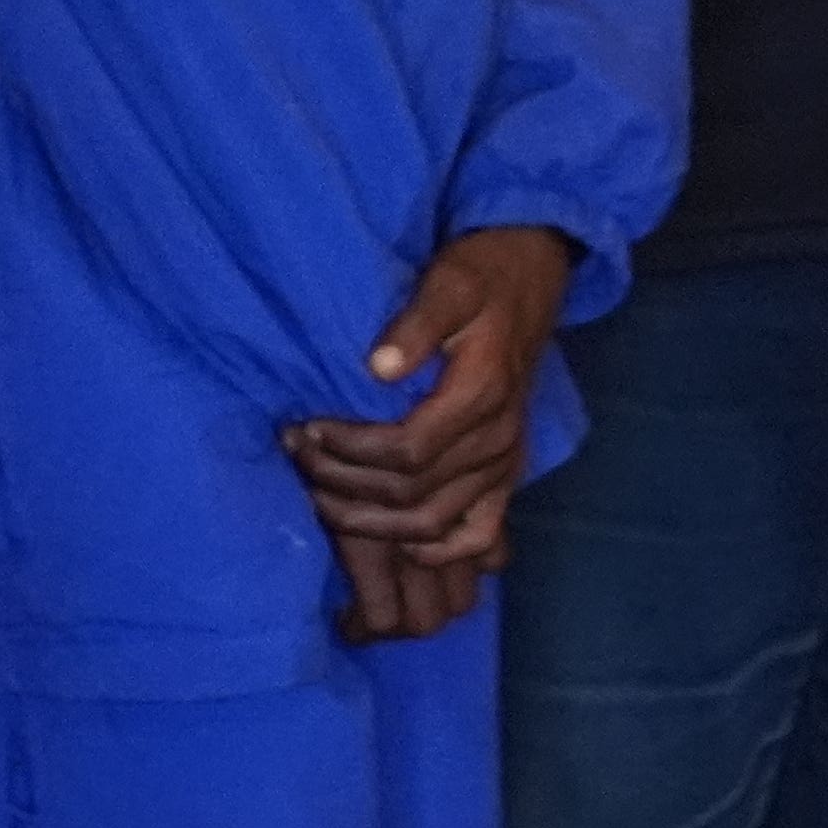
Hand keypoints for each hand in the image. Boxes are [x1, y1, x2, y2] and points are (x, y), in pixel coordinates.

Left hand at [287, 226, 576, 638]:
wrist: (529, 278)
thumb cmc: (481, 277)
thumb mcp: (449, 283)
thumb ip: (418, 323)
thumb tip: (379, 369)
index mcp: (481, 394)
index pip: (407, 451)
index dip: (350, 449)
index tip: (307, 427)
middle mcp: (497, 440)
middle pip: (411, 493)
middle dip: (344, 483)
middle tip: (297, 456)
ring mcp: (505, 463)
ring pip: (433, 523)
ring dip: (371, 522)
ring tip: (320, 498)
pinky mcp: (506, 473)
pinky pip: (478, 534)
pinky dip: (437, 550)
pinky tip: (393, 544)